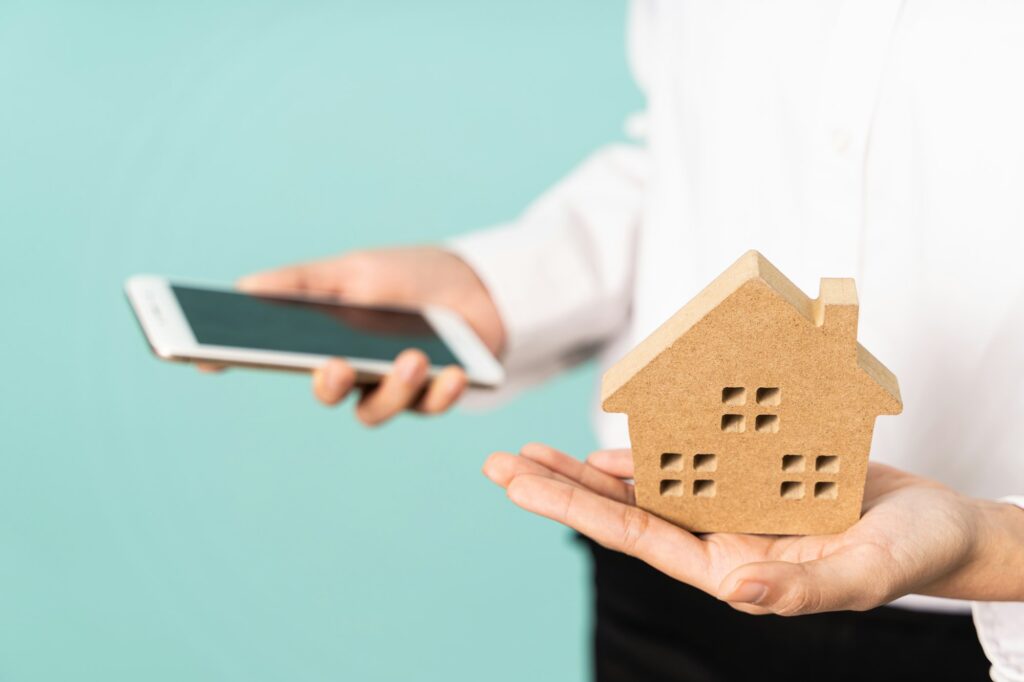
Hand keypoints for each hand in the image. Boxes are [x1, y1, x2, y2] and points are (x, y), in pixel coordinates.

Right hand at [200, 247, 504, 424]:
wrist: (474, 284)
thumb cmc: (404, 276)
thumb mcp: (353, 269)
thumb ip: (305, 284)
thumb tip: (243, 288)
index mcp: (322, 339)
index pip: (274, 355)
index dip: (236, 359)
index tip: (207, 358)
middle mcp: (351, 371)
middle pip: (326, 390)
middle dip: (328, 383)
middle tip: (335, 365)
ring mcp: (390, 387)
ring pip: (377, 408)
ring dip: (396, 386)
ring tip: (414, 358)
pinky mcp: (432, 395)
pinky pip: (430, 407)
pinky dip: (442, 392)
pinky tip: (455, 374)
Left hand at [483, 444, 1022, 614]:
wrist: (942, 528)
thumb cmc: (912, 555)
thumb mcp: (863, 573)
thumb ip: (800, 587)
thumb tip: (732, 592)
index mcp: (730, 567)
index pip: (634, 535)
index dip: (571, 506)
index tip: (516, 481)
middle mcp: (719, 539)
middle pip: (622, 509)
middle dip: (558, 486)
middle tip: (498, 462)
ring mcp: (731, 509)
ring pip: (646, 485)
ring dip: (589, 469)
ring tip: (535, 451)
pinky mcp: (749, 481)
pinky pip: (687, 463)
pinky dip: (648, 451)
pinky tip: (611, 446)